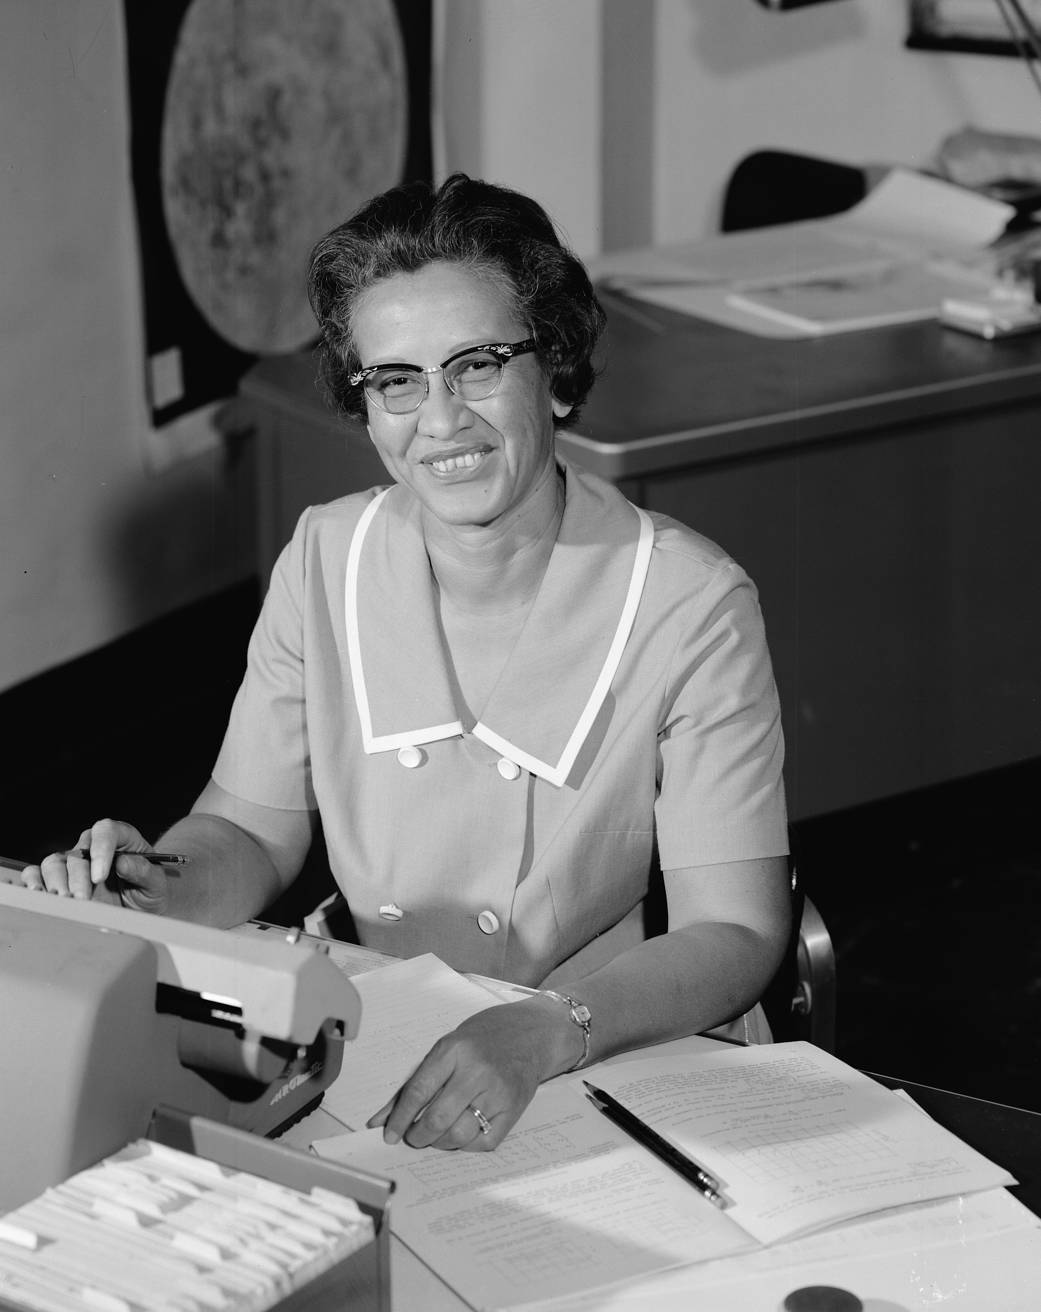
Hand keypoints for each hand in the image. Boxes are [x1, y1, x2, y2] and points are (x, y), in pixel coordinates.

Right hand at [20, 818, 169, 912]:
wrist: (141, 907)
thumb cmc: (150, 890)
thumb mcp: (156, 883)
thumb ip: (144, 871)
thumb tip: (123, 862)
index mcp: (121, 838)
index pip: (106, 831)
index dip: (101, 850)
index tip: (99, 877)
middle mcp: (93, 846)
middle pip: (77, 853)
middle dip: (78, 879)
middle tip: (82, 901)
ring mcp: (74, 861)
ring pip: (54, 863)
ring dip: (55, 884)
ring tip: (64, 904)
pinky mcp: (59, 878)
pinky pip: (37, 873)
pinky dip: (34, 883)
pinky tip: (40, 898)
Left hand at [366, 997, 577, 1151]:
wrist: (532, 1033)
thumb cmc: (483, 1038)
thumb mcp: (447, 1046)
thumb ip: (415, 1082)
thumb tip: (380, 1120)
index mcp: (454, 1049)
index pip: (418, 1091)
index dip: (399, 1119)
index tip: (388, 1134)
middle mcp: (477, 1071)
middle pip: (437, 1119)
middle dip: (417, 1137)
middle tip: (413, 1138)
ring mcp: (498, 1092)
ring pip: (458, 1136)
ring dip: (439, 1144)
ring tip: (436, 1136)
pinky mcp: (514, 1109)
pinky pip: (483, 1142)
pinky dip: (466, 1145)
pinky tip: (462, 1133)